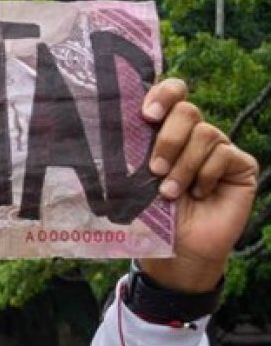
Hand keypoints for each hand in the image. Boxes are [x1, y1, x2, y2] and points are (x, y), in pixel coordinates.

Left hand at [138, 79, 258, 291]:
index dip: (163, 94)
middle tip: (154, 168)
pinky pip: (225, 154)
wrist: (175, 251)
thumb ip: (131, 151)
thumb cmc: (150, 215)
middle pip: (187, 110)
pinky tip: (199, 194)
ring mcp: (219, 148)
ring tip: (169, 193)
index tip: (147, 114)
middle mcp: (194, 135)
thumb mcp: (134, 180)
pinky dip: (206, 175)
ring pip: (205, 134)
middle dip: (167, 138)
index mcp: (166, 131)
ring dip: (183, 166)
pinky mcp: (240, 166)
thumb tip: (105, 125)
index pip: (171, 94)